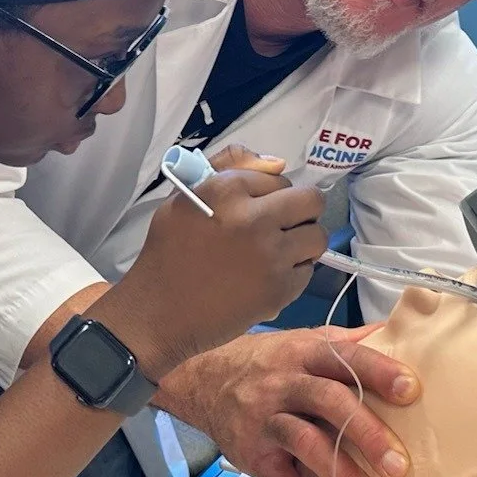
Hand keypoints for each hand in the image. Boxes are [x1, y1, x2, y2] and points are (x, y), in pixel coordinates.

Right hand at [98, 146, 327, 378]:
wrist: (159, 313)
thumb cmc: (169, 252)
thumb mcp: (187, 195)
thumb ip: (231, 167)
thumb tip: (279, 163)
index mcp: (227, 189)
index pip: (278, 178)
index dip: (268, 196)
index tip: (254, 211)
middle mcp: (254, 218)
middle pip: (311, 201)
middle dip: (300, 212)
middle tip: (281, 228)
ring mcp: (271, 255)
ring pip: (317, 236)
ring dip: (302, 244)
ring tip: (277, 254)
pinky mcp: (280, 289)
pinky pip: (308, 271)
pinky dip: (292, 275)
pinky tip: (266, 279)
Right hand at [153, 326, 418, 476]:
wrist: (204, 380)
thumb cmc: (269, 363)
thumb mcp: (304, 342)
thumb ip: (347, 342)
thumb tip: (399, 332)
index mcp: (306, 354)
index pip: (346, 358)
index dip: (379, 372)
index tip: (412, 390)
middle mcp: (285, 384)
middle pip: (328, 402)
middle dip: (366, 433)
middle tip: (400, 466)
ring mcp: (266, 421)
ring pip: (304, 445)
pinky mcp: (253, 455)